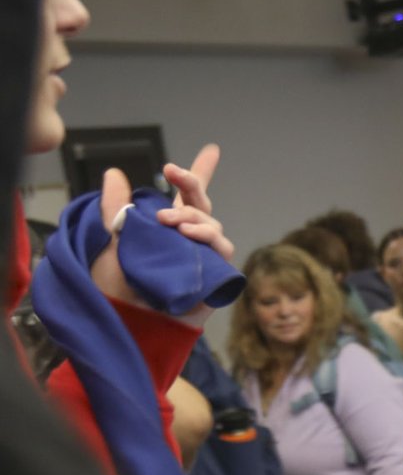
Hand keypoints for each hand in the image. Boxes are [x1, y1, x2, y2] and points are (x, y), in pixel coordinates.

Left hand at [90, 143, 231, 324]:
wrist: (131, 323)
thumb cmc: (118, 290)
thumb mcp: (110, 243)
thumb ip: (115, 210)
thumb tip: (115, 174)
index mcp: (167, 228)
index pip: (186, 197)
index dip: (200, 174)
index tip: (212, 150)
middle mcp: (189, 239)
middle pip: (201, 203)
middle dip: (190, 183)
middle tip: (171, 171)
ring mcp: (204, 256)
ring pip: (211, 223)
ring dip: (192, 215)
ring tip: (171, 221)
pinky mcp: (215, 275)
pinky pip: (221, 249)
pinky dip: (207, 237)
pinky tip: (189, 234)